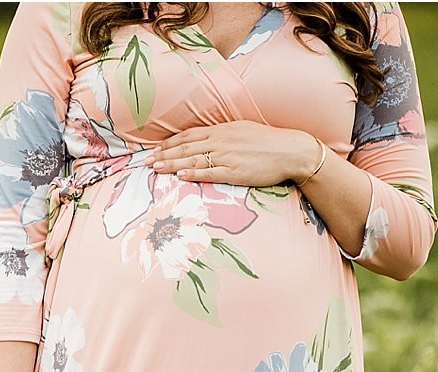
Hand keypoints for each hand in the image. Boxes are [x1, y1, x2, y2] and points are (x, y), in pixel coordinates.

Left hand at [147, 122, 324, 187]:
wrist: (291, 150)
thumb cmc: (268, 141)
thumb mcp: (242, 129)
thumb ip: (222, 134)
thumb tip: (206, 138)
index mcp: (222, 130)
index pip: (189, 135)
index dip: (170, 143)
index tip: (156, 149)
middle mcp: (221, 141)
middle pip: (186, 148)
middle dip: (164, 155)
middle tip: (146, 162)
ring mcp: (227, 157)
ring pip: (193, 160)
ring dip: (172, 165)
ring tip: (156, 169)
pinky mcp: (235, 172)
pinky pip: (210, 173)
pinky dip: (193, 174)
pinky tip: (180, 176)